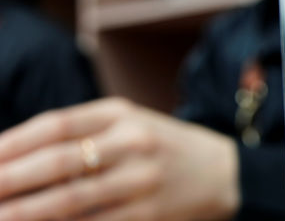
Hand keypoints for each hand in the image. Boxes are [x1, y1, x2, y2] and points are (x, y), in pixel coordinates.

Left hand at [0, 98, 239, 220]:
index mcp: (122, 113)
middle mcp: (133, 142)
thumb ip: (78, 134)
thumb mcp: (128, 124)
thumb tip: (10, 155)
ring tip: (0, 216)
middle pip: (60, 162)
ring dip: (27, 212)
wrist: (223, 172)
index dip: (13, 143)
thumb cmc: (160, 147)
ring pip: (72, 200)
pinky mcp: (149, 214)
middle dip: (10, 180)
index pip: (57, 124)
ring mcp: (142, 180)